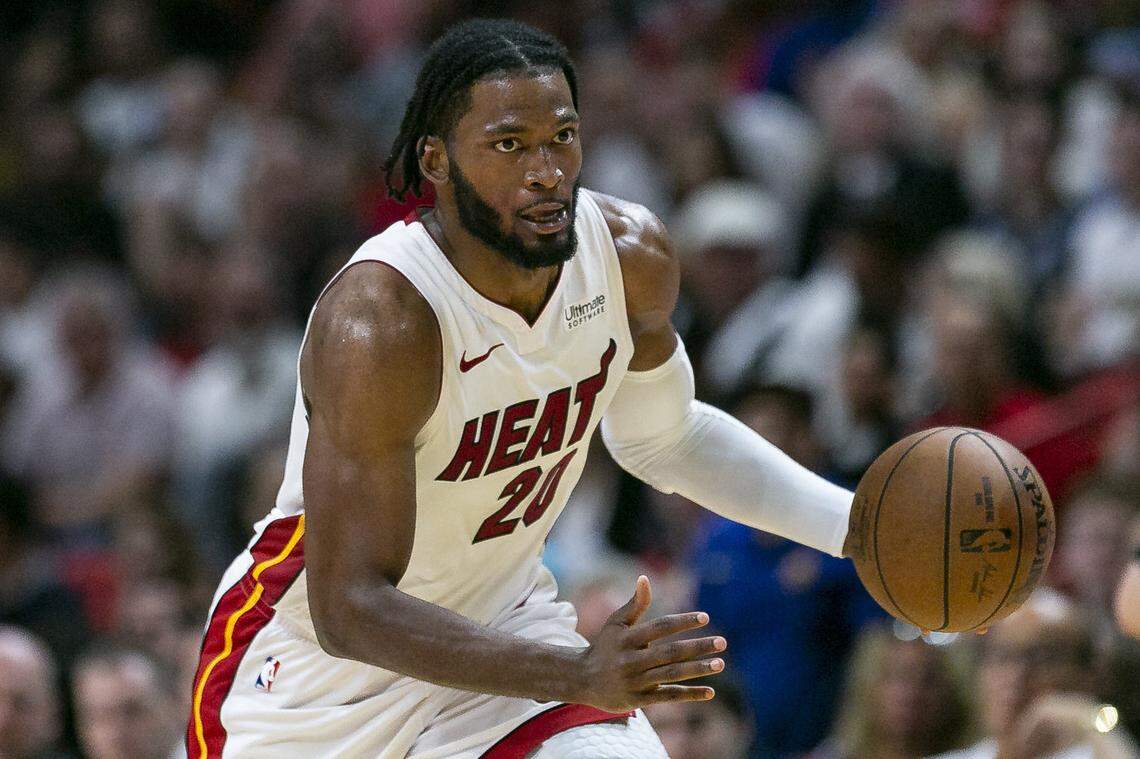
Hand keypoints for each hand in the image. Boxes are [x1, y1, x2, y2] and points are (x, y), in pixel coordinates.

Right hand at [572, 575, 725, 712]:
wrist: (582, 680)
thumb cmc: (605, 646)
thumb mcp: (615, 623)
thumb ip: (634, 604)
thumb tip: (645, 578)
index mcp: (627, 638)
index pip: (659, 627)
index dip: (682, 622)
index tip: (705, 617)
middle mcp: (631, 660)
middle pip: (669, 653)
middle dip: (697, 647)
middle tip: (722, 642)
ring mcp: (635, 681)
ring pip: (671, 674)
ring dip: (697, 669)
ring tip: (720, 663)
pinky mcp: (638, 700)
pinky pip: (667, 696)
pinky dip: (689, 694)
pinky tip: (710, 691)